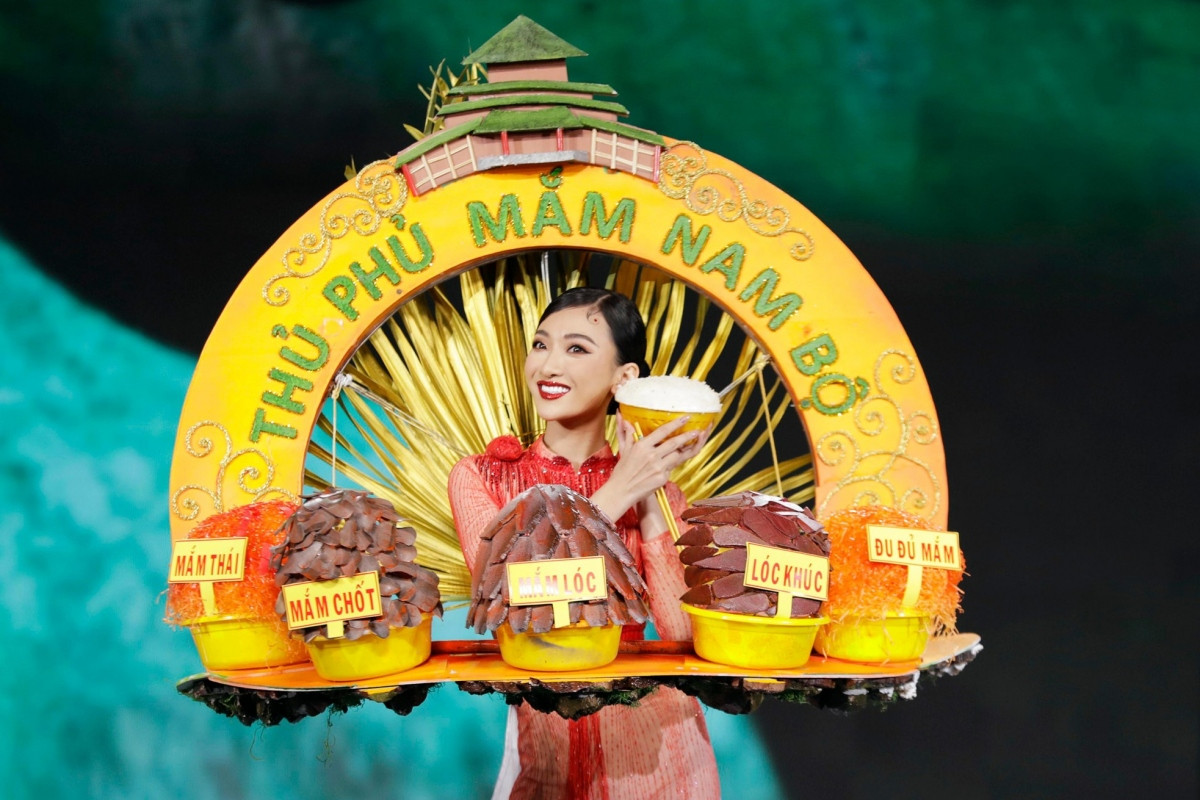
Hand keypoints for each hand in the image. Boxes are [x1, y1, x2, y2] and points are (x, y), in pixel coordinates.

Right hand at [589, 413, 710, 525]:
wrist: (621, 491)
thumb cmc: (622, 470)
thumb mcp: (624, 449)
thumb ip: (627, 433)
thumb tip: (623, 418)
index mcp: (642, 446)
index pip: (662, 431)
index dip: (676, 423)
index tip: (685, 418)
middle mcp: (651, 455)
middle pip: (674, 443)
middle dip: (688, 436)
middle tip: (697, 431)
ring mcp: (658, 467)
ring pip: (676, 456)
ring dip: (679, 453)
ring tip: (683, 449)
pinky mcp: (662, 478)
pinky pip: (671, 469)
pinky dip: (669, 467)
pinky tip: (663, 468)